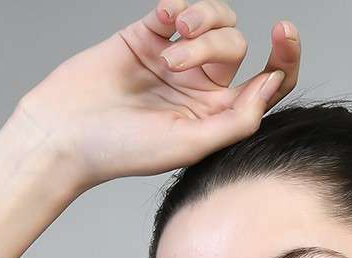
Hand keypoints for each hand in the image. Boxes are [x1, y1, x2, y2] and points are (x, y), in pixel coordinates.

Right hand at [12, 1, 300, 193]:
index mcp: (217, 117)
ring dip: (200, 23)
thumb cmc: (126, 149)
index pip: (266, 84)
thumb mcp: (191, 143)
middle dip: (213, 45)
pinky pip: (177, 6)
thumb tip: (273, 84)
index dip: (284, 58)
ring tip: (172, 41)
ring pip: (214, 22)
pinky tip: (164, 20)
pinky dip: (177, 6)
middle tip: (176, 64)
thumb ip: (238, 118)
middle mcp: (201, 87)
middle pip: (236, 46)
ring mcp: (175, 60)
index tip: (283, 32)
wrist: (67, 132)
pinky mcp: (148, 36)